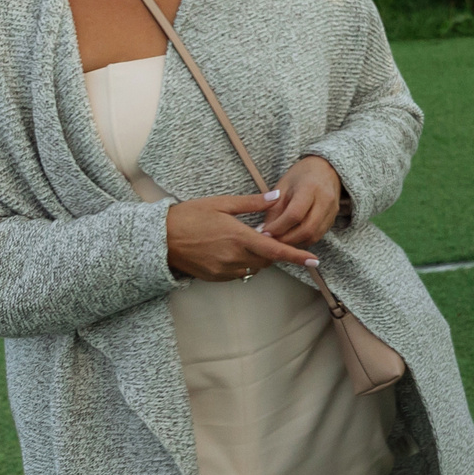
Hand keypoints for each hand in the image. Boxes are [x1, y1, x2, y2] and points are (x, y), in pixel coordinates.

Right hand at [166, 194, 320, 281]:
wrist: (159, 238)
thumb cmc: (189, 216)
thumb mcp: (221, 204)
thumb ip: (252, 203)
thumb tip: (277, 197)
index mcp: (239, 238)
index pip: (276, 251)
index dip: (297, 257)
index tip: (315, 261)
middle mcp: (234, 257)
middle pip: (267, 260)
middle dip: (273, 251)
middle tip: (266, 235)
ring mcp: (224, 270)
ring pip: (254, 268)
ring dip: (258, 258)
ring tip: (246, 240)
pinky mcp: (215, 277)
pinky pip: (239, 273)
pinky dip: (243, 264)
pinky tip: (233, 250)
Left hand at [262, 154, 343, 246]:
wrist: (325, 169)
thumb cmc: (300, 176)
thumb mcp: (283, 186)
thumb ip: (273, 208)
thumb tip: (264, 231)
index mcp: (310, 187)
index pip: (295, 214)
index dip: (278, 227)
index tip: (264, 232)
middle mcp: (325, 200)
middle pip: (307, 229)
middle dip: (286, 239)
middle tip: (270, 241)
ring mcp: (332, 211)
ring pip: (314, 236)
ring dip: (294, 242)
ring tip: (279, 240)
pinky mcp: (333, 219)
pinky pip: (318, 236)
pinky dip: (302, 240)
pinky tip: (291, 237)